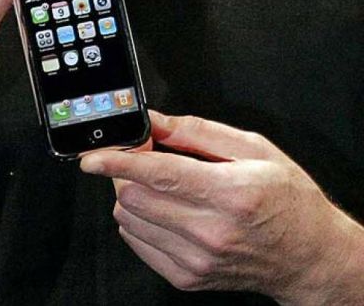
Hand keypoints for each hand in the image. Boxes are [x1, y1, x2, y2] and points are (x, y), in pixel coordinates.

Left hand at [80, 111, 363, 304]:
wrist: (307, 257)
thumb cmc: (287, 200)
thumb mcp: (255, 150)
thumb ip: (198, 132)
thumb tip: (154, 121)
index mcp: (230, 193)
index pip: (159, 175)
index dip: (118, 162)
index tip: (92, 157)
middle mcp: (210, 231)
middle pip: (133, 197)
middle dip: (125, 173)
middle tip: (143, 159)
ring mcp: (196, 259)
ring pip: (129, 220)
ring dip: (131, 196)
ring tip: (160, 187)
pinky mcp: (186, 277)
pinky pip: (137, 242)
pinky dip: (139, 221)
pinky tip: (164, 211)